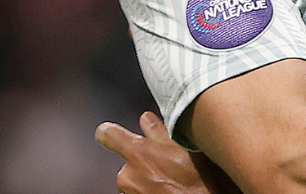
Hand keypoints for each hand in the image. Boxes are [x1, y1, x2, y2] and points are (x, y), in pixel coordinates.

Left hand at [95, 112, 239, 193]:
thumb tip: (146, 120)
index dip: (110, 131)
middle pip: (128, 160)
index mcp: (138, 153)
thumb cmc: (198, 181)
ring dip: (149, 176)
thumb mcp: (186, 148)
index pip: (107, 135)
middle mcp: (127, 175)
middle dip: (144, 159)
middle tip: (168, 162)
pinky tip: (170, 189)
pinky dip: (151, 190)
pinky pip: (140, 193)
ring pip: (135, 178)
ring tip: (173, 178)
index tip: (112, 131)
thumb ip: (161, 132)